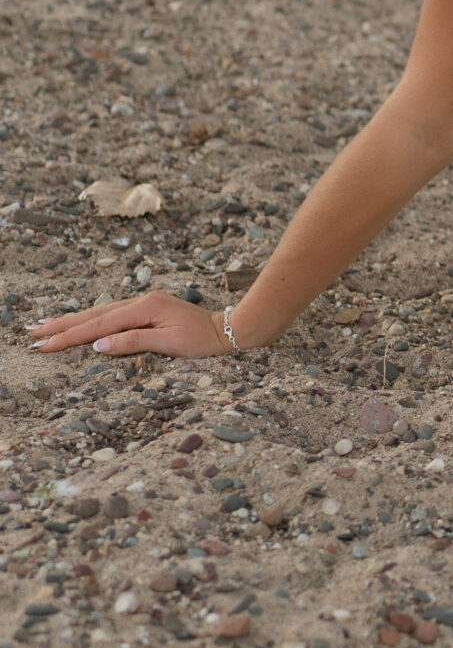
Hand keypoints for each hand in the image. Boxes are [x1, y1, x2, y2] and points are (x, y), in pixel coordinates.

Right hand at [29, 292, 230, 360]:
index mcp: (143, 308)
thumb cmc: (200, 340)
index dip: (69, 336)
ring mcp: (141, 303)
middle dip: (62, 325)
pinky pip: (110, 314)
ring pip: (99, 313)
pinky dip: (91, 319)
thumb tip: (97, 346)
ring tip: (46, 326)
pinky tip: (79, 322)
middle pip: (93, 315)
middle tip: (33, 333)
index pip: (98, 325)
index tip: (45, 344)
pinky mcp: (144, 308)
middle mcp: (139, 301)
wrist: (225, 328)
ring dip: (72, 320)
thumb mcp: (168, 344)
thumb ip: (131, 343)